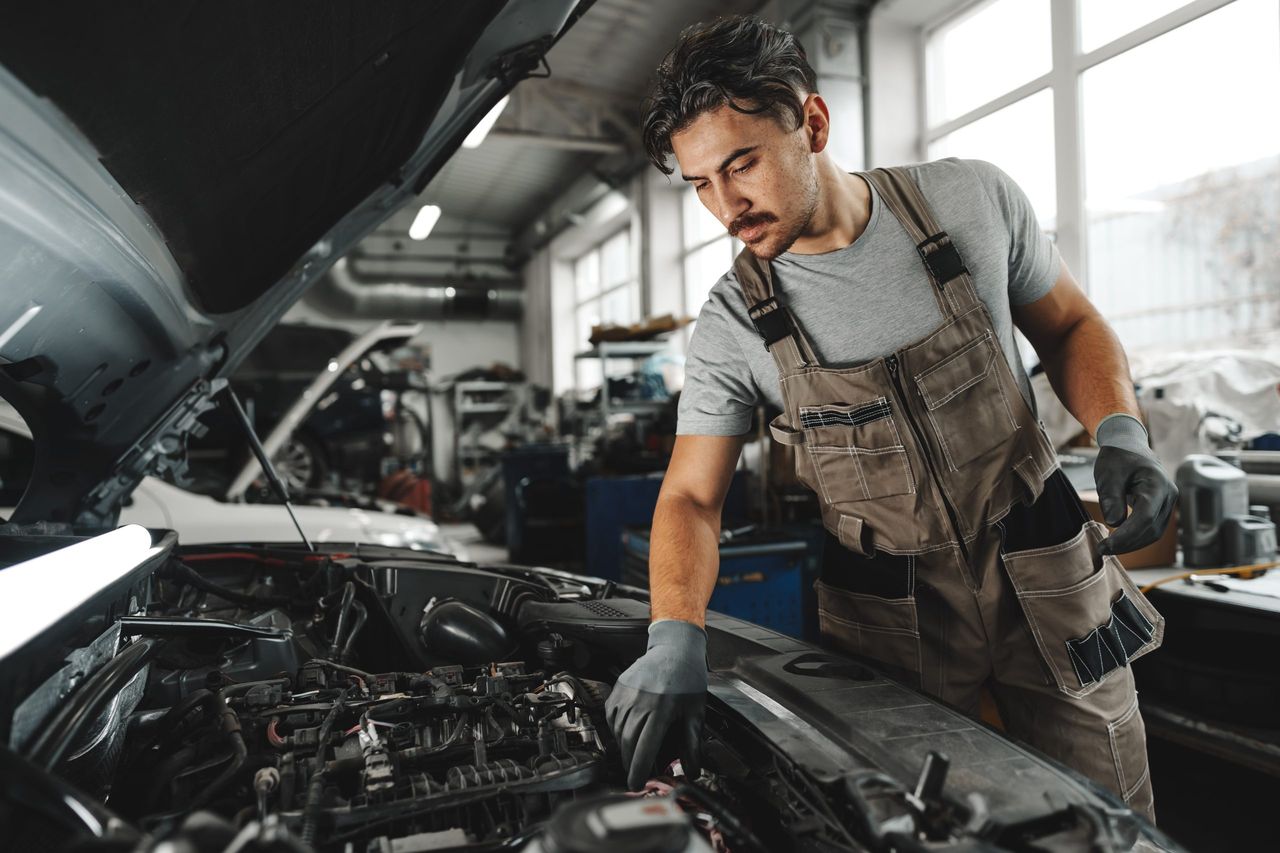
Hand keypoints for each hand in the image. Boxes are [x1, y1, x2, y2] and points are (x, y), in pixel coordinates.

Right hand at [604, 619, 706, 789]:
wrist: (675, 649)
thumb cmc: (688, 681)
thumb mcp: (695, 714)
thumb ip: (692, 745)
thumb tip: (692, 772)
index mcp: (662, 709)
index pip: (645, 748)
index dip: (638, 770)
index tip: (635, 784)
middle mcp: (641, 701)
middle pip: (629, 742)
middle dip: (631, 761)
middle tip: (636, 773)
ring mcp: (627, 694)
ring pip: (618, 731)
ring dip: (624, 747)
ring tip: (633, 754)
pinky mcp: (619, 688)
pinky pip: (612, 717)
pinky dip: (617, 729)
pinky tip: (627, 733)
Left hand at [1093, 414, 1177, 555]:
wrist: (1129, 447)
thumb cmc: (1118, 459)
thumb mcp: (1108, 474)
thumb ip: (1111, 497)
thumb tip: (1114, 522)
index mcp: (1157, 484)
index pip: (1145, 516)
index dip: (1126, 535)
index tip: (1106, 544)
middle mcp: (1169, 495)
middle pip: (1152, 528)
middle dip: (1128, 543)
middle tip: (1103, 550)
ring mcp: (1168, 503)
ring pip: (1154, 532)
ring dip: (1132, 544)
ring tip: (1108, 548)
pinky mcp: (1162, 509)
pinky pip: (1152, 529)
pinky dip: (1136, 538)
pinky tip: (1118, 541)